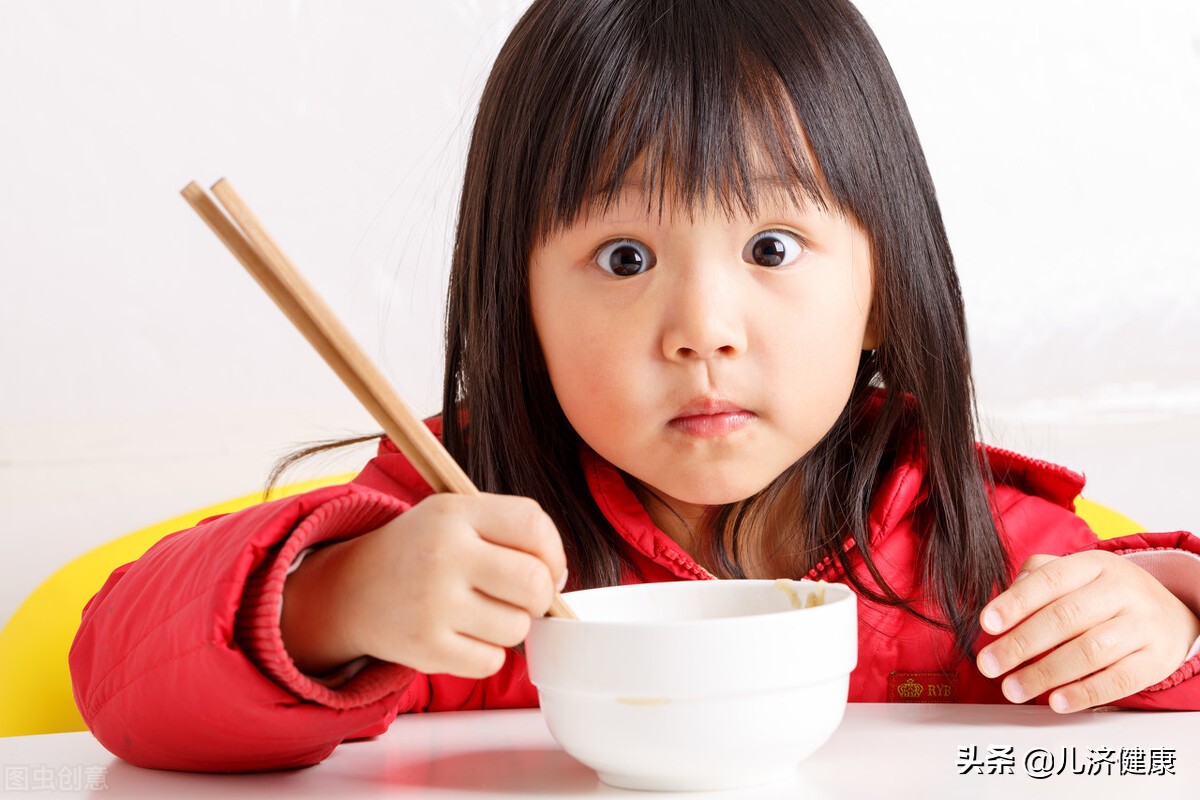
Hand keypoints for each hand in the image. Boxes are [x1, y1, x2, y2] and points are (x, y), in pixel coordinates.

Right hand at [282, 493, 567, 678]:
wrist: (350, 589)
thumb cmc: (421, 552)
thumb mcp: (454, 517)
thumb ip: (508, 532)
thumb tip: (558, 580)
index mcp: (454, 513)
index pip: (532, 524)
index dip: (553, 551)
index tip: (548, 567)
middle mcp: (443, 554)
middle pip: (533, 583)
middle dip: (538, 596)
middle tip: (519, 597)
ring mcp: (432, 603)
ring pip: (517, 627)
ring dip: (509, 625)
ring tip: (479, 612)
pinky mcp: (425, 648)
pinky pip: (492, 661)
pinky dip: (487, 654)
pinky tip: (463, 636)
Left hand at [975, 550, 1199, 712]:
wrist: (1172, 612)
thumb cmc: (1106, 595)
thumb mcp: (1077, 574)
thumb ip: (1037, 579)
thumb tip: (1005, 602)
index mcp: (1094, 564)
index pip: (1050, 580)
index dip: (1015, 603)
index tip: (987, 624)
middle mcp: (1122, 590)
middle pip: (1064, 618)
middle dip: (1020, 644)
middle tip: (989, 665)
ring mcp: (1143, 625)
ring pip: (1089, 651)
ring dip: (1044, 673)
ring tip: (1013, 688)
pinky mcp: (1157, 660)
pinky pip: (1118, 680)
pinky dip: (1083, 693)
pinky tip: (1056, 701)